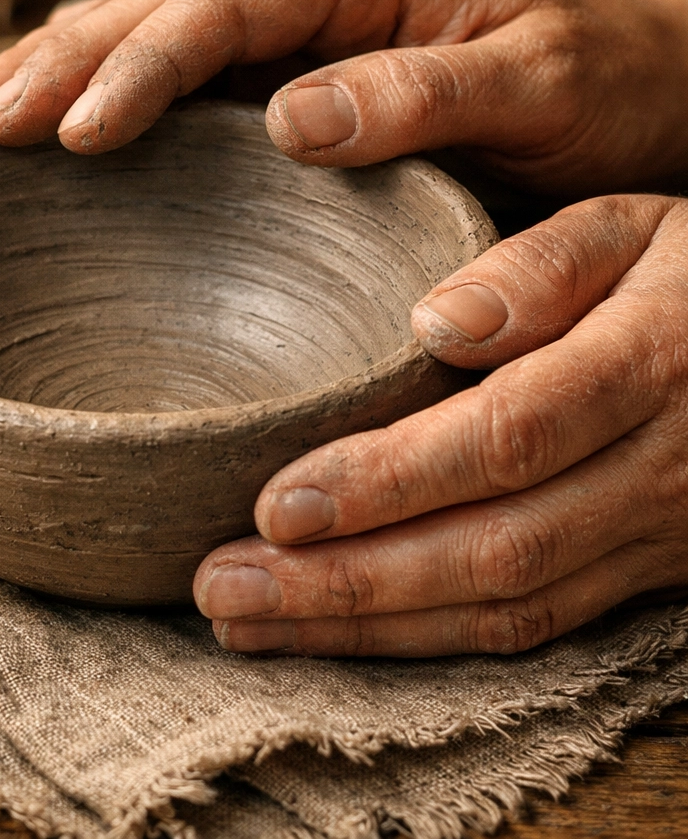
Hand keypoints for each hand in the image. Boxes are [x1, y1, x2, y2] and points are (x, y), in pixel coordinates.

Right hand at [0, 0, 687, 194]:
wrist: (631, 94)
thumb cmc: (597, 92)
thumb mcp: (538, 85)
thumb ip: (422, 96)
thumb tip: (289, 121)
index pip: (214, 7)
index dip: (132, 67)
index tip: (65, 136)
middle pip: (150, 11)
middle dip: (53, 68)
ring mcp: (287, 35)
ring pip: (141, 38)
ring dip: (50, 78)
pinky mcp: (279, 83)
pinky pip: (171, 81)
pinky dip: (97, 102)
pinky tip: (46, 132)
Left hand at [193, 195, 687, 655]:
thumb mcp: (633, 229)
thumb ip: (543, 267)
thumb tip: (437, 320)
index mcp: (645, 365)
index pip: (500, 438)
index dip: (387, 483)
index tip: (274, 504)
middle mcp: (654, 470)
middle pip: (489, 548)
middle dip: (346, 582)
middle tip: (224, 589)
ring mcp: (652, 536)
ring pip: (503, 608)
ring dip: (367, 628)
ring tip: (249, 623)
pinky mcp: (640, 575)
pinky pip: (531, 628)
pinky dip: (425, 640)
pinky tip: (340, 635)